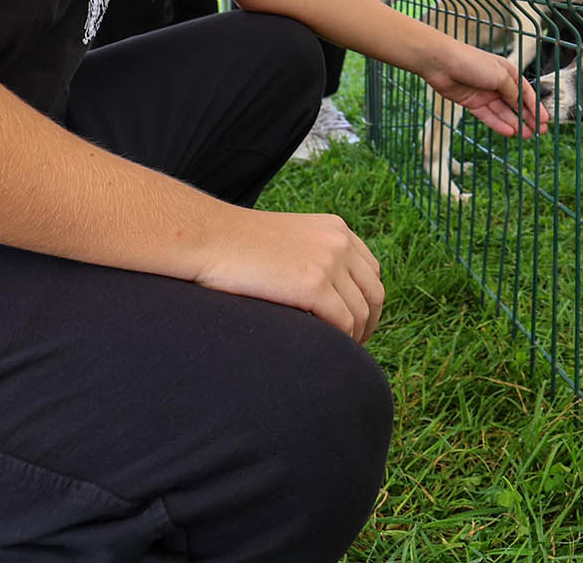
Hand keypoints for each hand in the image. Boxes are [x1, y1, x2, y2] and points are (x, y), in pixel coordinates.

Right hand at [193, 206, 384, 341]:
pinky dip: (340, 340)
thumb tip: (327, 297)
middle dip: (368, 323)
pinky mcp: (313, 285)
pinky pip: (342, 322)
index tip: (355, 323)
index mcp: (336, 229)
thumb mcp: (289, 241)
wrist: (208, 238)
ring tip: (337, 353)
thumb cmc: (237, 246)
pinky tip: (325, 349)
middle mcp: (339, 242)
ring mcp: (328, 262)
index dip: (367, 301)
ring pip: (360, 312)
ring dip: (354, 337)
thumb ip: (314, 258)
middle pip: (373, 293)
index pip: (371, 271)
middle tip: (353, 346)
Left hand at [421, 39, 548, 138]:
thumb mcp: (499, 76)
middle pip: (516, 104)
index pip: (526, 92)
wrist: (441, 63)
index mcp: (508, 72)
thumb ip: (512, 91)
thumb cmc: (472, 62)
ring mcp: (485, 94)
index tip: (545, 121)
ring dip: (516, 124)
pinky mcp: (472, 103)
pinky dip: (499, 124)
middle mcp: (497, 83)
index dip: (536, 107)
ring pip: (504, 112)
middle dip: (529, 118)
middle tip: (540, 132)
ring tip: (527, 136)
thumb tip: (522, 104)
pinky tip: (510, 132)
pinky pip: (489, 116)